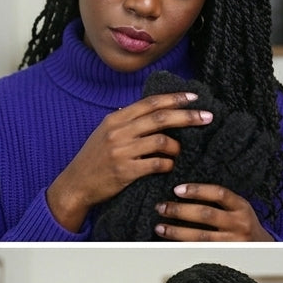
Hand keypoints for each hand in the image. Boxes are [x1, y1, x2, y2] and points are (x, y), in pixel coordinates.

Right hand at [46, 92, 214, 231]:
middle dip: (188, 116)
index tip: (194, 97)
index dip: (175, 98)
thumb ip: (127, 122)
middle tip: (207, 117)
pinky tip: (168, 166)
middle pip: (161, 118)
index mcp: (115, 120)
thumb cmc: (93, 161)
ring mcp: (121, 152)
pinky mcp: (125, 172)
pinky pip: (157, 164)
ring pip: (162, 141)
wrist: (75, 185)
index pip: (151, 103)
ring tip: (178, 152)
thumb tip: (152, 110)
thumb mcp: (104, 134)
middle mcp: (118, 132)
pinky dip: (168, 164)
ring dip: (176, 147)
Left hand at [154, 183, 272, 240]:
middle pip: (205, 214)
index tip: (177, 189)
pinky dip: (183, 246)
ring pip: (200, 236)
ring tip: (159, 227)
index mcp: (242, 207)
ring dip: (176, 231)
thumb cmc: (243, 225)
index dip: (197, 190)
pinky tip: (170, 243)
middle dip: (180, 210)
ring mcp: (232, 242)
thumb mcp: (239, 209)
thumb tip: (184, 193)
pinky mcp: (224, 256)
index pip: (219, 193)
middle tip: (161, 207)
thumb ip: (220, 202)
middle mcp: (239, 224)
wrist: (262, 249)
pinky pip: (200, 250)